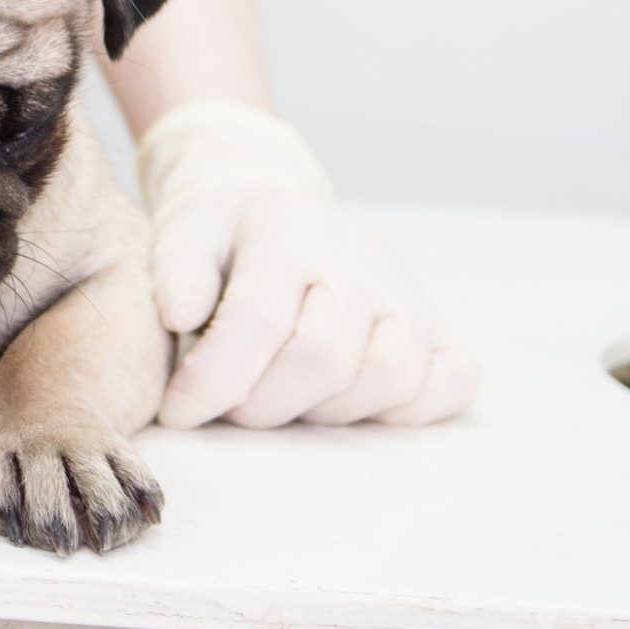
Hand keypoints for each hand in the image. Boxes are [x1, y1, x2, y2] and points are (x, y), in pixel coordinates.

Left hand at [138, 101, 477, 428]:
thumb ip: (175, 273)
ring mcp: (407, 294)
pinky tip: (351, 402)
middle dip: (264, 403)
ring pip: (392, 376)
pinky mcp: (443, 329)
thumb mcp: (181, 238)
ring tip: (284, 399)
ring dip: (328, 411)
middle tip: (231, 407)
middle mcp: (358, 259)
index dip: (214, 380)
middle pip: (324, 357)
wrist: (278, 216)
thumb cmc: (224, 243)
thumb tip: (181, 314)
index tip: (179, 412)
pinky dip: (407, 410)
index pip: (258, 319)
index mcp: (286, 231)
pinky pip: (453, 382)